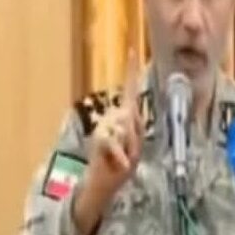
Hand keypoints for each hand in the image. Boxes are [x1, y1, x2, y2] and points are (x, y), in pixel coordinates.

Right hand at [74, 50, 141, 234]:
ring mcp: (104, 127)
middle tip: (129, 155)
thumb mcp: (136, 147)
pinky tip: (121, 165)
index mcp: (126, 117)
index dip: (131, 70)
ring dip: (128, 149)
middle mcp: (113, 117)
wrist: (105, 183)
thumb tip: (129, 115)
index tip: (133, 50)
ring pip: (124, 130)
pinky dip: (120, 157)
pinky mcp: (98, 139)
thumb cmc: (121, 164)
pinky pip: (113, 142)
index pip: (130, 89)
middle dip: (135, 138)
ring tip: (122, 160)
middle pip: (131, 116)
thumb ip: (135, 130)